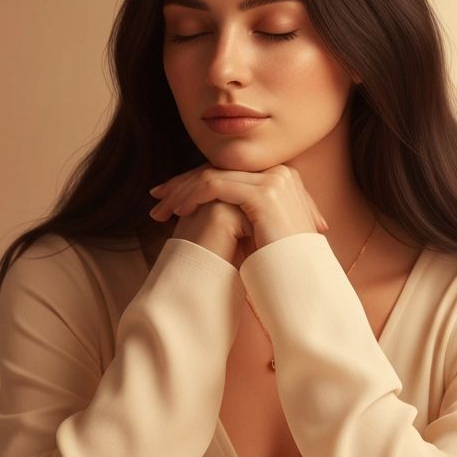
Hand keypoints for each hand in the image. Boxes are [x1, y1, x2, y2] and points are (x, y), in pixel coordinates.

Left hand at [148, 162, 328, 262]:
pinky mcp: (265, 193)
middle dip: (184, 184)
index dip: (198, 182)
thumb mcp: (258, 232)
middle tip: (157, 197)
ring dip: (182, 191)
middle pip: (221, 170)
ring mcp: (275, 180)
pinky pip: (215, 186)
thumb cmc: (278, 266)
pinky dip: (192, 195)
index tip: (171, 197)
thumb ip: (242, 213)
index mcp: (283, 179)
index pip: (231, 173)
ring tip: (161, 209)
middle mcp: (282, 173)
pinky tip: (177, 211)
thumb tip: (211, 207)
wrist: (300, 285)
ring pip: (213, 176)